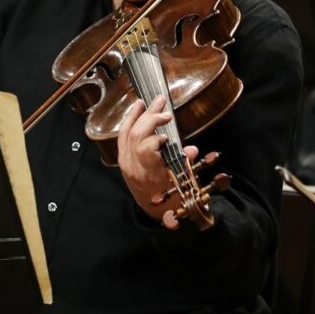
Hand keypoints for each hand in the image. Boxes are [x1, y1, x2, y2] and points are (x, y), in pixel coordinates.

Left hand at [117, 96, 197, 229]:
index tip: (166, 133)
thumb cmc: (172, 196)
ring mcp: (126, 164)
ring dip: (137, 115)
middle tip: (162, 104)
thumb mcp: (184, 184)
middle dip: (149, 117)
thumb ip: (187, 166)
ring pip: (126, 134)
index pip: (145, 150)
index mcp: (151, 175)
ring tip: (147, 101)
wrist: (155, 211)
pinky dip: (129, 121)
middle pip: (136, 136)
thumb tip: (192, 150)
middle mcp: (135, 169)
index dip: (154, 137)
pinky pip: (122, 137)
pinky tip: (136, 110)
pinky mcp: (122, 160)